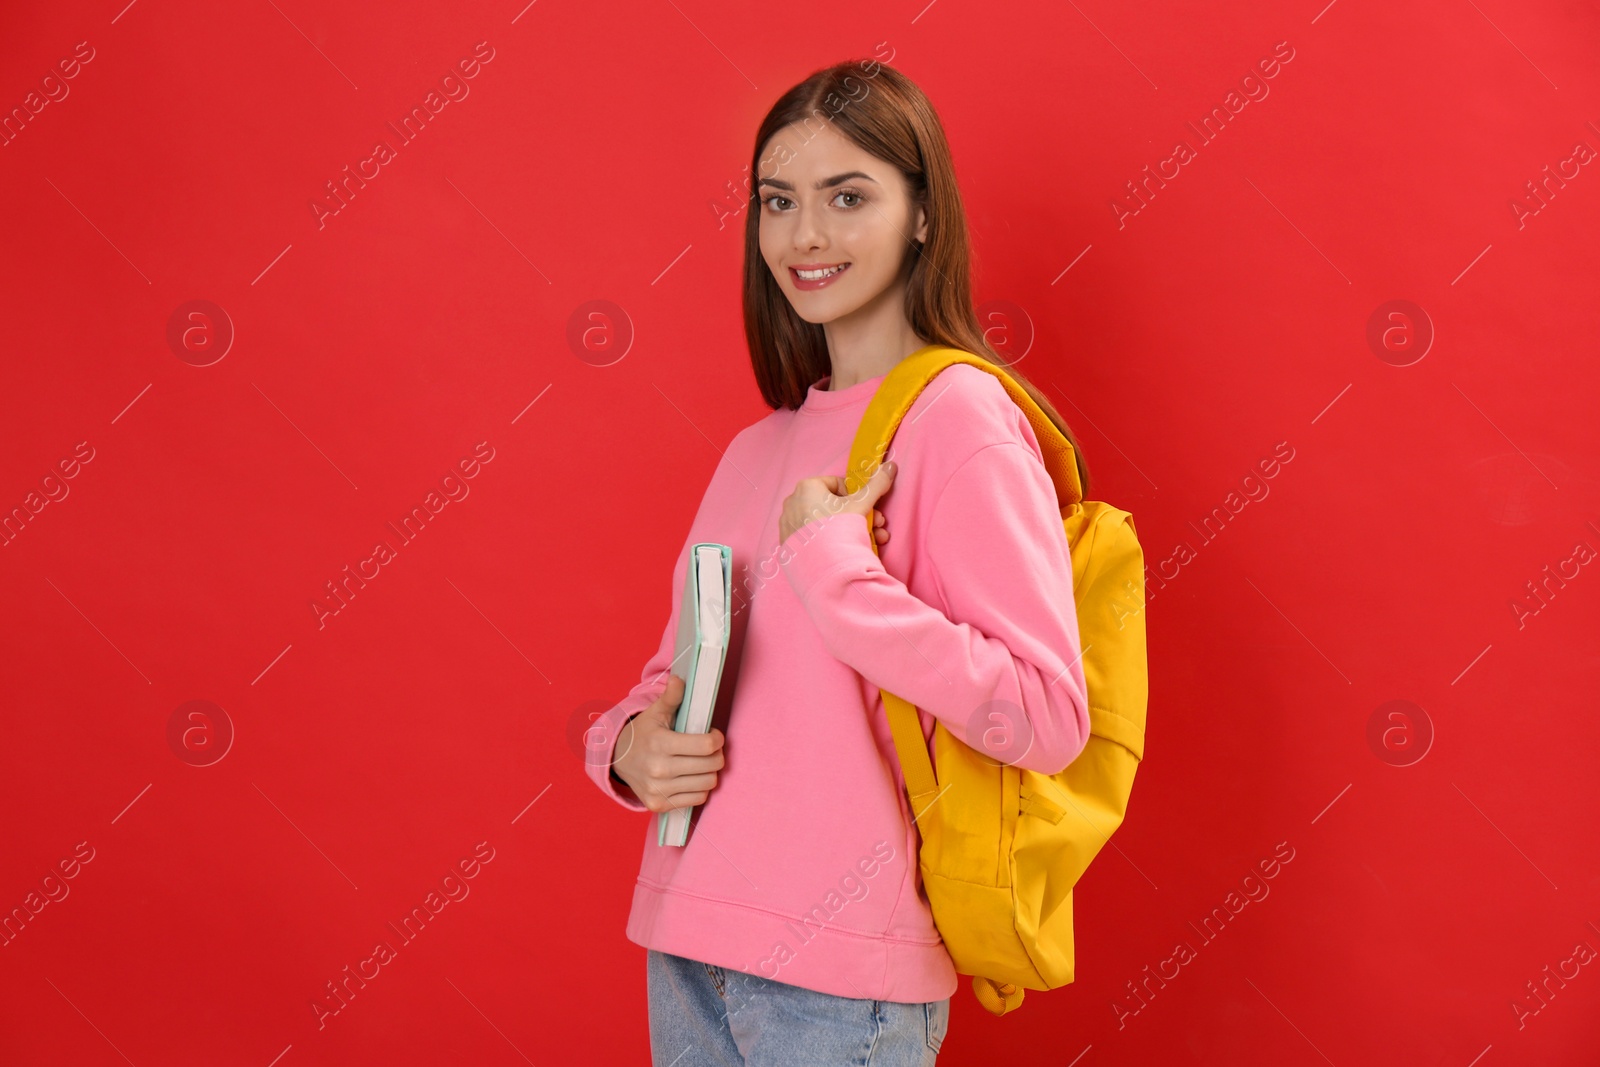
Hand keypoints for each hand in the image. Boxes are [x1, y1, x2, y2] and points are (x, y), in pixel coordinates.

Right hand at [611, 674, 725, 813]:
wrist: (618, 760)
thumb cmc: (643, 733)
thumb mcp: (655, 712)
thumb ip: (671, 696)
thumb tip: (678, 679)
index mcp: (660, 744)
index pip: (707, 745)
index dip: (717, 738)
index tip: (713, 734)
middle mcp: (659, 770)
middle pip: (712, 765)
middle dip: (717, 754)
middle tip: (709, 748)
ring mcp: (659, 790)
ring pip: (708, 783)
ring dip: (710, 772)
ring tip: (702, 762)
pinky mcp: (659, 805)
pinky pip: (697, 799)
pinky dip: (700, 788)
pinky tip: (692, 777)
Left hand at [779, 460, 896, 544]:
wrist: (825, 567)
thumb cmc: (840, 529)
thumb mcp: (862, 504)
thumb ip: (876, 485)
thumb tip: (890, 466)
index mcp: (807, 487)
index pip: (837, 485)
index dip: (856, 497)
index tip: (865, 510)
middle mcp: (793, 502)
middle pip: (832, 505)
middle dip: (857, 516)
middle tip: (874, 527)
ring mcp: (788, 524)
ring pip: (823, 522)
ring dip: (846, 529)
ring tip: (866, 541)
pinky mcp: (787, 544)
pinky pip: (812, 537)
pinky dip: (827, 540)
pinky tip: (843, 550)